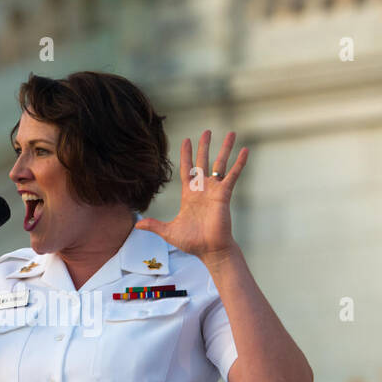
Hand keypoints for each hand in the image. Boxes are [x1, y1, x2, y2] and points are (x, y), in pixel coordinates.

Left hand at [135, 129, 247, 264]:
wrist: (209, 250)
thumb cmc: (192, 242)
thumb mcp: (169, 232)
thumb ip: (154, 226)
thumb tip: (137, 226)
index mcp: (189, 194)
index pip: (186, 169)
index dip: (186, 155)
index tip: (186, 140)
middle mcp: (202, 189)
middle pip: (203, 161)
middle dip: (204, 146)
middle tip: (206, 131)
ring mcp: (214, 190)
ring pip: (220, 164)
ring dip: (225, 148)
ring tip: (231, 133)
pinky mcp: (224, 194)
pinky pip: (233, 175)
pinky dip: (239, 163)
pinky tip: (245, 150)